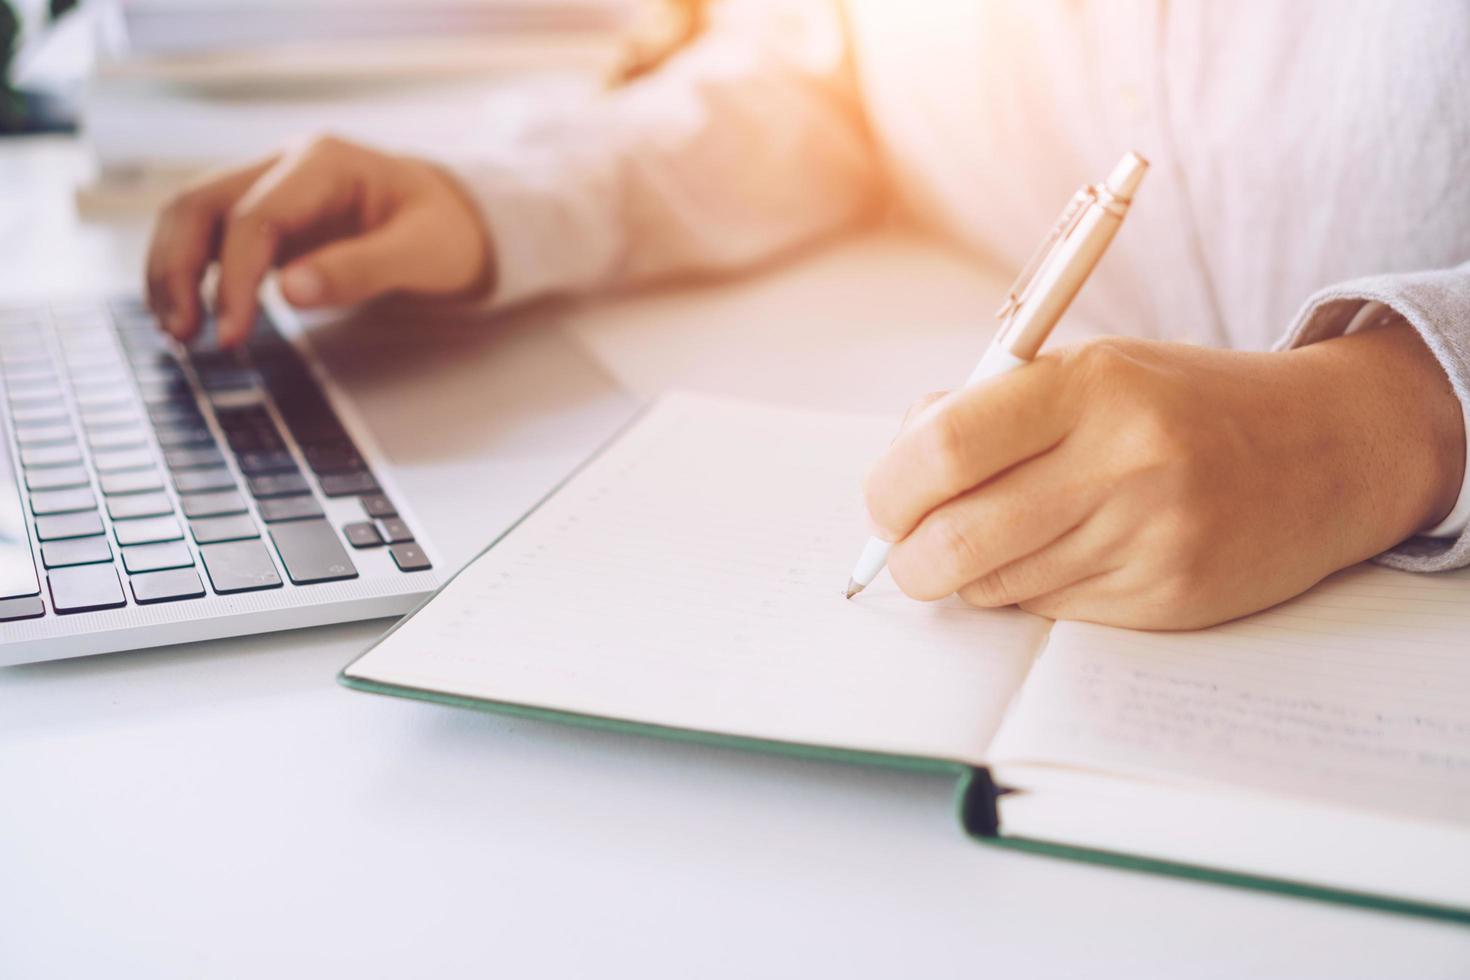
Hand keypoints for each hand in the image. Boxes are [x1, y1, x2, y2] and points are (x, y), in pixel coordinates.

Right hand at [145, 135, 491, 346]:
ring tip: (177, 332)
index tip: (231, 334)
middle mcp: (286, 165)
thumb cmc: (446, 233)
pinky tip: (189, 316)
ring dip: (172, 271)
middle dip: (178, 268)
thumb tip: (290, 292)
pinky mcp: (265, 217)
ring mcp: (271, 187)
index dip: (235, 278)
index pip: (255, 217)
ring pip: (192, 216)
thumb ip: (360, 270)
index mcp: (324, 163)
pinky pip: (209, 237)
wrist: (459, 218)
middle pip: (200, 204)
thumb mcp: (422, 254)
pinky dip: (189, 274)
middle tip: (182, 334)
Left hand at [864, 324, 1463, 628]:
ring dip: (972, 575)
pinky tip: (1068, 555)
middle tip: (912, 550)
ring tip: (1004, 538)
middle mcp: (1123, 460)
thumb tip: (896, 463)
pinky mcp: (1168, 598)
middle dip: (909, 559)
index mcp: (1090, 384)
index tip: (887, 503)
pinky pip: (1049, 613)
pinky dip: (1031, 593)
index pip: (943, 448)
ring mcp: (1150, 536)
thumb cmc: (1184, 404)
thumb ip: (988, 407)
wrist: (1328, 447)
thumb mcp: (1092, 369)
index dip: (890, 488)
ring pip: (994, 588)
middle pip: (953, 541)